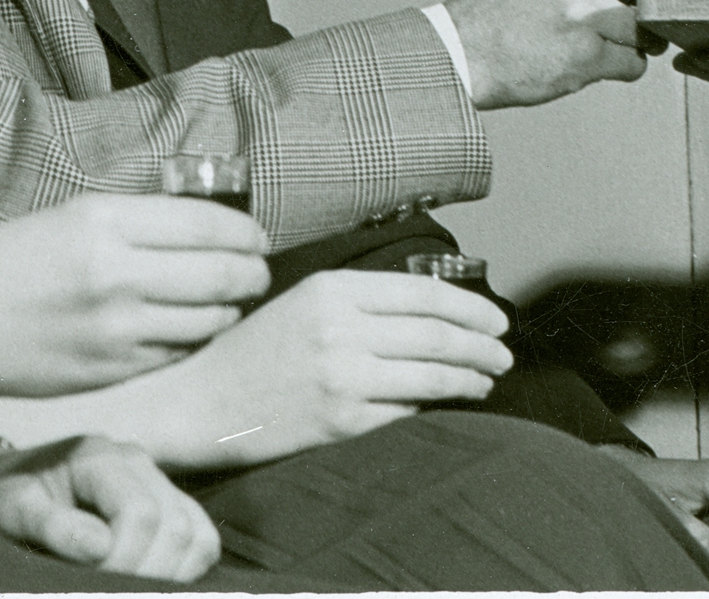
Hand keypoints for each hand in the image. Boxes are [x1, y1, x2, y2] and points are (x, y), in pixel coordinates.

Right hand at [0, 193, 268, 398]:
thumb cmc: (5, 261)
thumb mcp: (67, 218)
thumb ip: (132, 224)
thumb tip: (200, 228)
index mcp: (103, 221)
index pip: (205, 223)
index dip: (243, 230)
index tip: (256, 235)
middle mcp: (117, 273)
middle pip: (220, 274)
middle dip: (251, 271)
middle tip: (258, 269)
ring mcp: (117, 328)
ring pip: (208, 320)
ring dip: (229, 309)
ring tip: (229, 301)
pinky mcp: (114, 371)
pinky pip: (178, 354)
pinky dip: (194, 340)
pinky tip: (190, 329)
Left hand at [0, 435, 220, 582]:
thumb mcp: (11, 513)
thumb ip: (53, 527)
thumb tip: (100, 546)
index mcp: (96, 456)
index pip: (140, 513)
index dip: (125, 561)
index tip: (92, 585)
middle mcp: (134, 461)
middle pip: (175, 525)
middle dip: (150, 573)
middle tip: (109, 592)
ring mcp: (152, 480)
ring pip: (196, 533)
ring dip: (171, 574)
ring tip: (128, 589)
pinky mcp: (163, 503)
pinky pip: (199, 537)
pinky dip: (185, 567)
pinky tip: (147, 582)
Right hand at [136, 270, 512, 469]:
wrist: (203, 400)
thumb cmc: (252, 349)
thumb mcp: (300, 302)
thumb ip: (356, 302)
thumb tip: (429, 311)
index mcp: (329, 288)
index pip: (420, 293)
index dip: (469, 307)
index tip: (496, 319)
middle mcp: (339, 328)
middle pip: (435, 334)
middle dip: (481, 344)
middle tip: (505, 352)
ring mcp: (342, 376)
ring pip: (431, 374)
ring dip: (471, 377)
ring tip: (489, 377)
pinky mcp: (342, 421)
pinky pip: (407, 410)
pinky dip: (436, 403)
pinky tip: (450, 401)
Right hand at [445, 0, 683, 109]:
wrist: (458, 50)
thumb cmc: (507, 8)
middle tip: (688, 11)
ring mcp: (584, 8)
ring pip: (655, 25)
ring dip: (641, 40)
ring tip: (599, 38)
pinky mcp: (586, 52)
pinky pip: (632, 63)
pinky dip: (617, 67)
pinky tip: (581, 59)